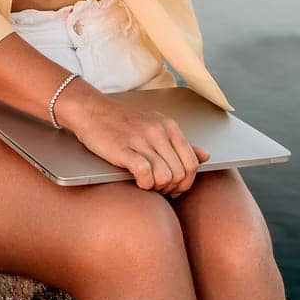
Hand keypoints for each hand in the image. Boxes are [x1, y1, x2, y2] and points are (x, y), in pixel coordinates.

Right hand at [58, 85, 210, 196]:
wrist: (92, 110)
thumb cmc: (123, 122)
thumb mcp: (157, 126)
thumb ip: (181, 143)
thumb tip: (206, 156)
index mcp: (169, 127)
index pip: (192, 162)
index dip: (186, 181)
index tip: (175, 188)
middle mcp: (159, 132)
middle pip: (180, 173)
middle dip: (172, 188)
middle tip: (160, 190)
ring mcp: (142, 140)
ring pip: (165, 176)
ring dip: (158, 188)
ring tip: (149, 186)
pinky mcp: (124, 149)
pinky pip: (145, 174)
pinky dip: (145, 185)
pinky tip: (138, 183)